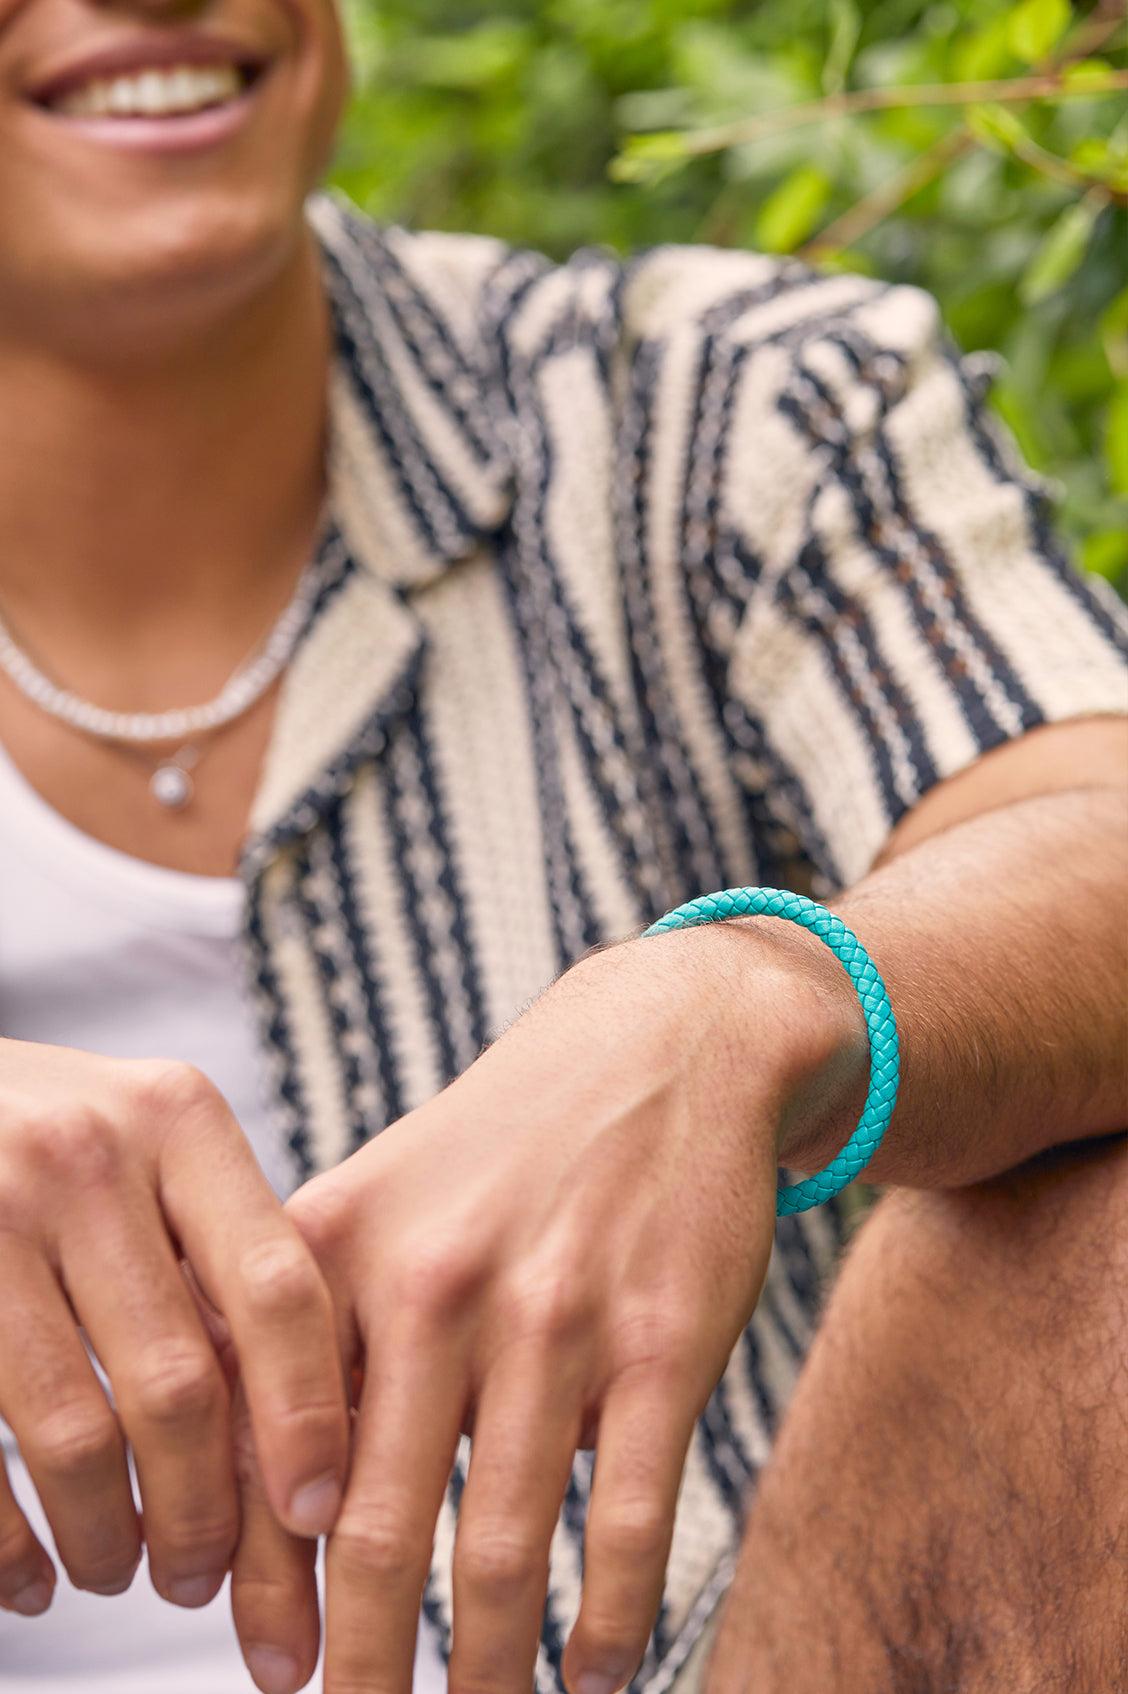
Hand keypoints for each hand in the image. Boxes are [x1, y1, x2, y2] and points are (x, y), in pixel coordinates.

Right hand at [0, 1040, 348, 1623]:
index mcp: (178, 1118)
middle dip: (205, 1512)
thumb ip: (221, 1245)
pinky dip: (7, 1544)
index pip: (278, 1286)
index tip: (320, 1512)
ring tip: (121, 1570)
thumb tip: (309, 1424)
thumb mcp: (154, 1141)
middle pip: (181, 1383)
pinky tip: (29, 1578)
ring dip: (110, 1536)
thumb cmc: (65, 1136)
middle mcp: (87, 1155)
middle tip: (203, 1576)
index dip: (308, 1414)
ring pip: (77, 1435)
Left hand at [233, 923, 864, 1693]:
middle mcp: (435, 1285)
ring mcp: (554, 1317)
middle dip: (356, 1663)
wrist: (665, 1047)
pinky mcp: (663, 1340)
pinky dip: (611, 1623)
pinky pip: (629, 1523)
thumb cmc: (505, 1145)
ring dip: (481, 1668)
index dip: (259, 1586)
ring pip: (498, 1550)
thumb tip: (249, 1493)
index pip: (267, 1456)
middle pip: (371, 1529)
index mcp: (339, 1251)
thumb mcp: (380, 1197)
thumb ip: (306, 1324)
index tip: (265, 1665)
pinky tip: (599, 1674)